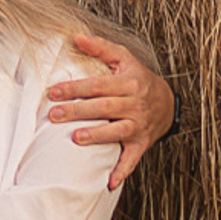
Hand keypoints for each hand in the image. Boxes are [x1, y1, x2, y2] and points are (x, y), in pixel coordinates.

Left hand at [47, 32, 176, 189]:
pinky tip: (108, 182)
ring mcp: (139, 125)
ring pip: (118, 131)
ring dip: (98, 136)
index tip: (53, 92)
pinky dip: (122, 171)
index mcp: (128, 83)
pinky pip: (132, 158)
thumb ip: (100, 47)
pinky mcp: (142, 142)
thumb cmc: (138, 78)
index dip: (75, 88)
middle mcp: (135, 104)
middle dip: (79, 111)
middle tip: (54, 115)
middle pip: (104, 107)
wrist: (167, 101)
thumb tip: (76, 37)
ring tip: (77, 138)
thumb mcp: (124, 58)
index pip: (98, 85)